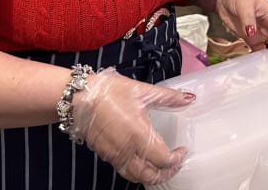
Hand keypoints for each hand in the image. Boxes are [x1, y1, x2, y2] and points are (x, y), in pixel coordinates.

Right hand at [70, 68, 192, 183]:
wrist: (78, 97)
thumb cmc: (109, 93)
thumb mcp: (142, 91)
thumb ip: (168, 97)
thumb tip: (189, 98)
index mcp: (139, 135)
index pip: (163, 160)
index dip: (176, 159)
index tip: (182, 150)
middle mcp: (127, 150)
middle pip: (149, 176)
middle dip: (165, 174)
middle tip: (175, 164)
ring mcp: (114, 155)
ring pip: (135, 176)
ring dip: (150, 176)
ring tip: (160, 167)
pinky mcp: (104, 154)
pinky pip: (123, 169)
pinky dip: (135, 171)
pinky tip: (140, 160)